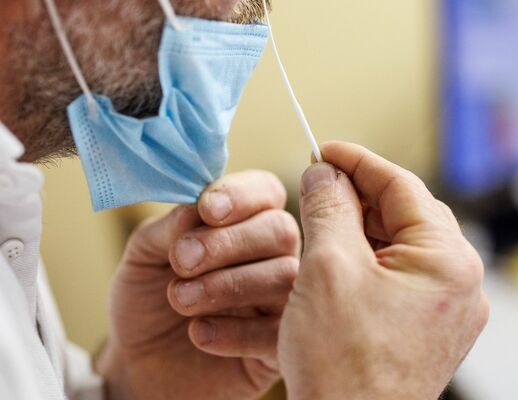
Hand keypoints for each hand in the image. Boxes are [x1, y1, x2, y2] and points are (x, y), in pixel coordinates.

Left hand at [97, 171, 299, 399]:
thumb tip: (196, 208)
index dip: (242, 195)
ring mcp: (282, 301)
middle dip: (230, 242)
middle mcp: (273, 257)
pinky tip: (198, 333)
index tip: (207, 209)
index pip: (265, 191)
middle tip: (181, 261)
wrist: (140, 367)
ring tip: (180, 300)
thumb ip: (169, 228)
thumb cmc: (148, 303)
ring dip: (228, 284)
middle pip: (280, 230)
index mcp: (246, 223)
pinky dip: (236, 332)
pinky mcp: (279, 346)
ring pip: (285, 277)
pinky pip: (279, 331)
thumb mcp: (143, 257)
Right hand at [279, 142, 488, 399]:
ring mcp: (450, 311)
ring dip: (361, 231)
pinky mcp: (432, 331)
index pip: (403, 186)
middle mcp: (461, 283)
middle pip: (407, 215)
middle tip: (316, 187)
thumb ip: (329, 208)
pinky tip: (337, 264)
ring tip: (319, 226)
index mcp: (448, 260)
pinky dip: (371, 263)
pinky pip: (404, 279)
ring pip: (403, 247)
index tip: (325, 150)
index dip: (358, 162)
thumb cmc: (344, 366)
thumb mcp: (327, 269)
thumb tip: (325, 174)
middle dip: (359, 197)